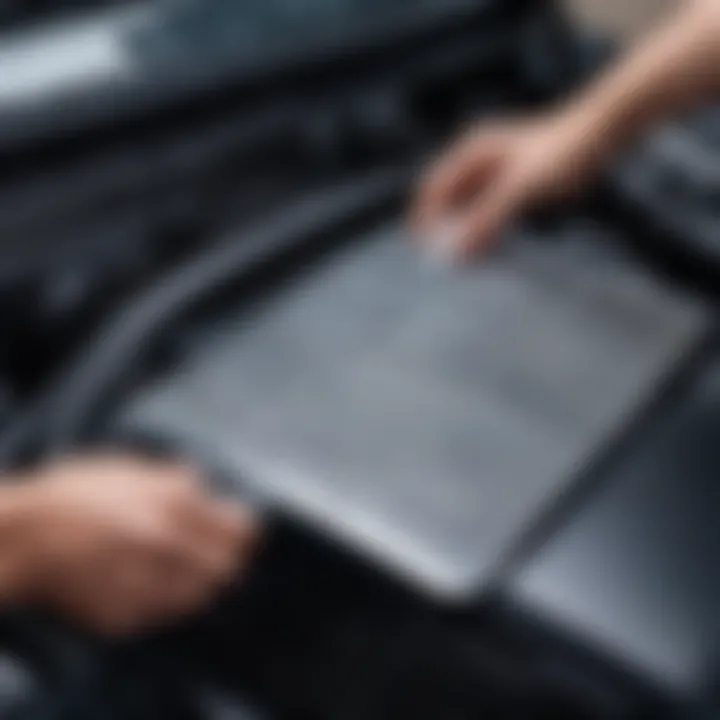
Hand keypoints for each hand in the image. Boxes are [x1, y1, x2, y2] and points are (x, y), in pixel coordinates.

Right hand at [0, 455, 256, 635]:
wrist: (21, 538)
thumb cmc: (74, 493)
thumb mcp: (132, 468)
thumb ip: (177, 479)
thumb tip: (208, 488)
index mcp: (174, 506)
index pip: (240, 530)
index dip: (247, 531)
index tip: (248, 531)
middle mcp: (169, 548)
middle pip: (227, 568)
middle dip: (228, 559)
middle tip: (219, 551)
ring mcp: (147, 586)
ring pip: (200, 595)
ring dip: (200, 582)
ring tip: (180, 566)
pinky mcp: (126, 616)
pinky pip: (162, 613)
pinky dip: (165, 601)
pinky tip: (149, 583)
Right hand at [411, 112, 605, 258]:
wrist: (599, 136)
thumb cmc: (559, 155)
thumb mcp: (518, 189)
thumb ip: (485, 219)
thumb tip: (455, 251)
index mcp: (470, 153)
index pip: (432, 188)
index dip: (422, 218)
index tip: (421, 249)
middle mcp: (477, 160)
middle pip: (444, 200)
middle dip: (439, 229)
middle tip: (438, 261)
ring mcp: (494, 172)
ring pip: (464, 208)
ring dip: (460, 232)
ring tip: (460, 261)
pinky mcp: (511, 184)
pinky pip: (486, 212)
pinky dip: (481, 231)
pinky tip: (487, 250)